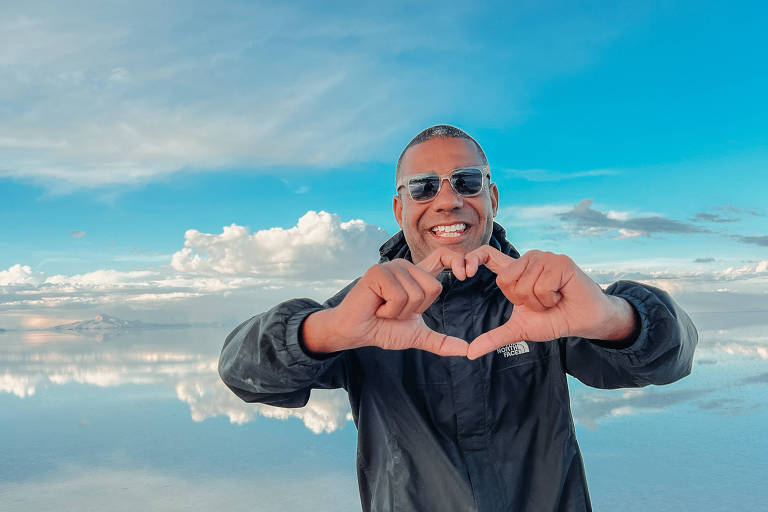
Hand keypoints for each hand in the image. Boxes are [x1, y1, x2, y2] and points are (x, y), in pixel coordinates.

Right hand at [303, 248, 469, 356]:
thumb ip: (441, 341)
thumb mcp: (417, 335)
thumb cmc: (383, 329)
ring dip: (400, 312)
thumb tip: (468, 350)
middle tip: (396, 310)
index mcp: (417, 276)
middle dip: (417, 309)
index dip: (458, 260)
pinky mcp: (378, 272)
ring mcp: (391, 267)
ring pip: (416, 294)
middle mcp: (406, 267)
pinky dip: (389, 310)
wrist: (356, 332)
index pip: (443, 256)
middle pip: (434, 287)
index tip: (466, 274)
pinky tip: (377, 307)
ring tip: (384, 309)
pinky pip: (399, 296)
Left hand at [464, 247, 636, 359]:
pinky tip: (562, 295)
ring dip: (539, 302)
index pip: (486, 254)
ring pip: (525, 284)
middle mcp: (528, 259)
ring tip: (552, 299)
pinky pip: (542, 285)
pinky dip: (551, 299)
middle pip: (505, 280)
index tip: (464, 273)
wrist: (584, 322)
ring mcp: (545, 258)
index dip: (472, 258)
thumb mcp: (519, 329)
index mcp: (515, 270)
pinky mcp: (561, 262)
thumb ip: (494, 337)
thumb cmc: (553, 320)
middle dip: (522, 301)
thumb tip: (470, 353)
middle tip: (540, 303)